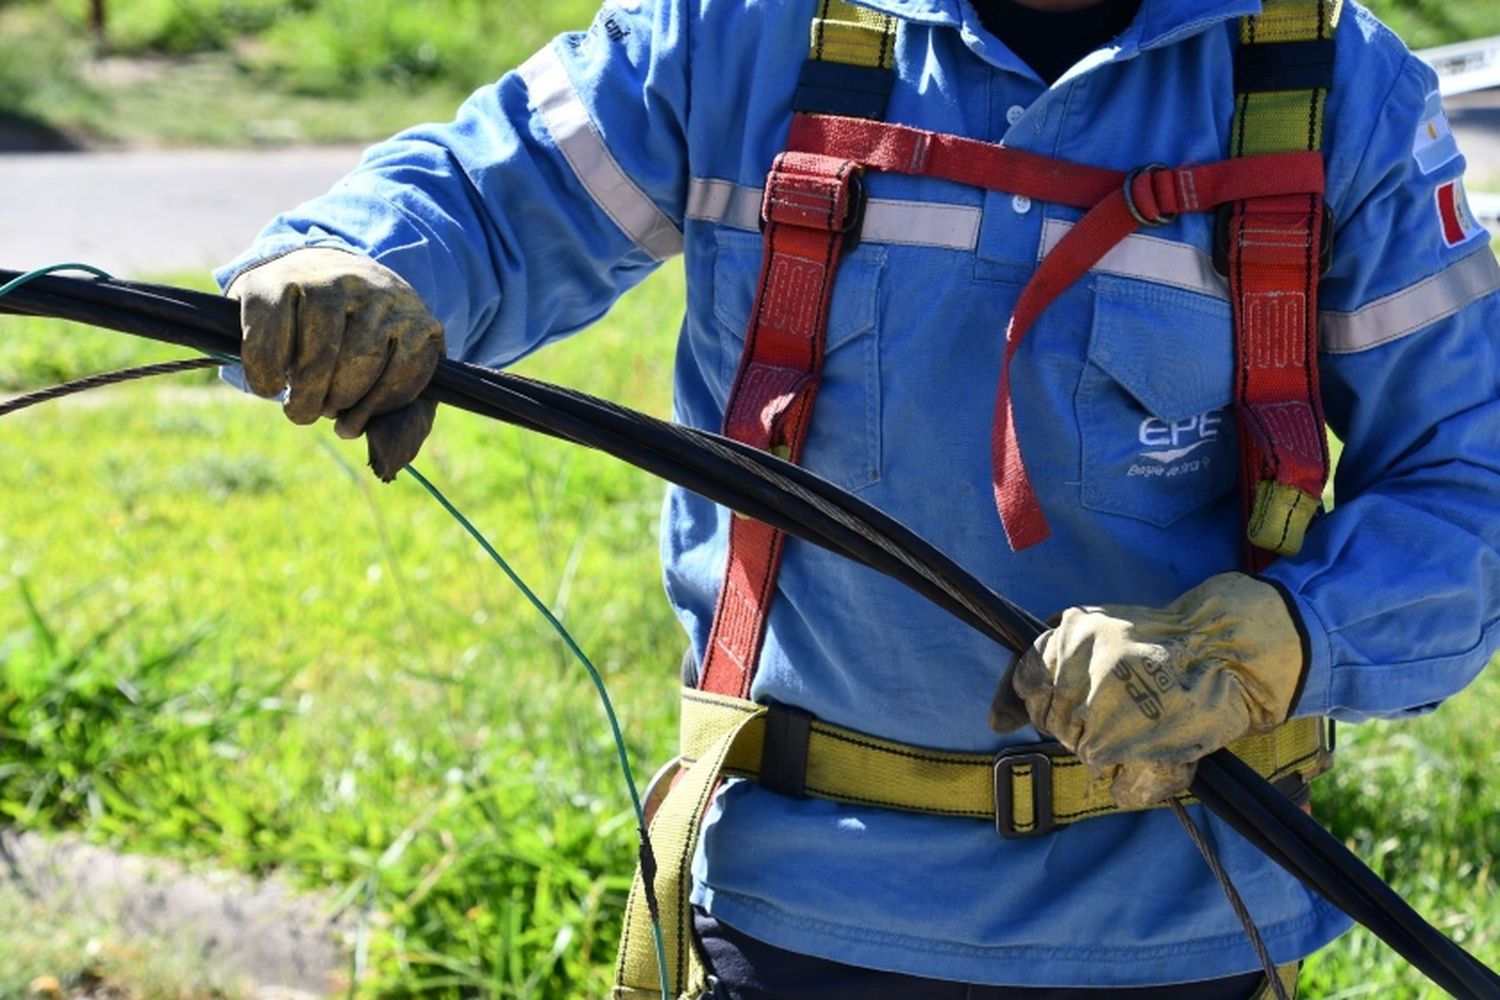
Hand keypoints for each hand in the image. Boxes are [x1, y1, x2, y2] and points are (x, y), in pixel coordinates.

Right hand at [227, 247, 444, 480]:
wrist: (312, 275)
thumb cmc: (356, 344)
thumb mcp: (394, 377)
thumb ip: (402, 421)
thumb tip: (388, 462)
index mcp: (413, 317)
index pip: (408, 366)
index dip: (377, 406)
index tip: (353, 421)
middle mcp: (374, 290)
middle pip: (360, 360)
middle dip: (337, 400)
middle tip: (322, 409)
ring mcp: (325, 281)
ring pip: (317, 354)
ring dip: (304, 393)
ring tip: (298, 401)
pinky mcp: (275, 282)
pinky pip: (269, 340)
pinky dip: (265, 374)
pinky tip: (270, 383)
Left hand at [989, 572, 1305, 807]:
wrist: (1228, 647)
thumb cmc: (1160, 642)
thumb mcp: (1091, 633)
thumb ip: (1039, 672)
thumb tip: (995, 722)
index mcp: (1064, 639)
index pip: (1025, 684)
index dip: (1044, 698)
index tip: (1069, 700)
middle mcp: (1076, 675)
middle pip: (1055, 725)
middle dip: (1084, 722)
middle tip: (1127, 705)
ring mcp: (1101, 715)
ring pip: (1087, 755)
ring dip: (1117, 749)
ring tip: (1150, 723)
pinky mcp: (1130, 749)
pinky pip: (1121, 787)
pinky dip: (1141, 780)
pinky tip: (1162, 751)